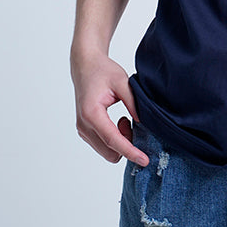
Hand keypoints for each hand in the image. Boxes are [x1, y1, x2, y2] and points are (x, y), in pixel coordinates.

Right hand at [71, 50, 148, 166]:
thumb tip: (143, 122)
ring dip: (121, 142)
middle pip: (110, 151)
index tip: (144, 160)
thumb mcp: (122, 81)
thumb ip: (133, 102)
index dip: (130, 151)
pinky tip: (119, 122)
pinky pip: (103, 145)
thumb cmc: (102, 71)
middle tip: (133, 123)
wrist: (85, 66)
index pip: (113, 140)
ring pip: (107, 151)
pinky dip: (115, 140)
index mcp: (92, 113)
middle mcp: (84, 125)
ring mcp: (83, 130)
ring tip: (126, 119)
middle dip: (127, 144)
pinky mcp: (85, 131)